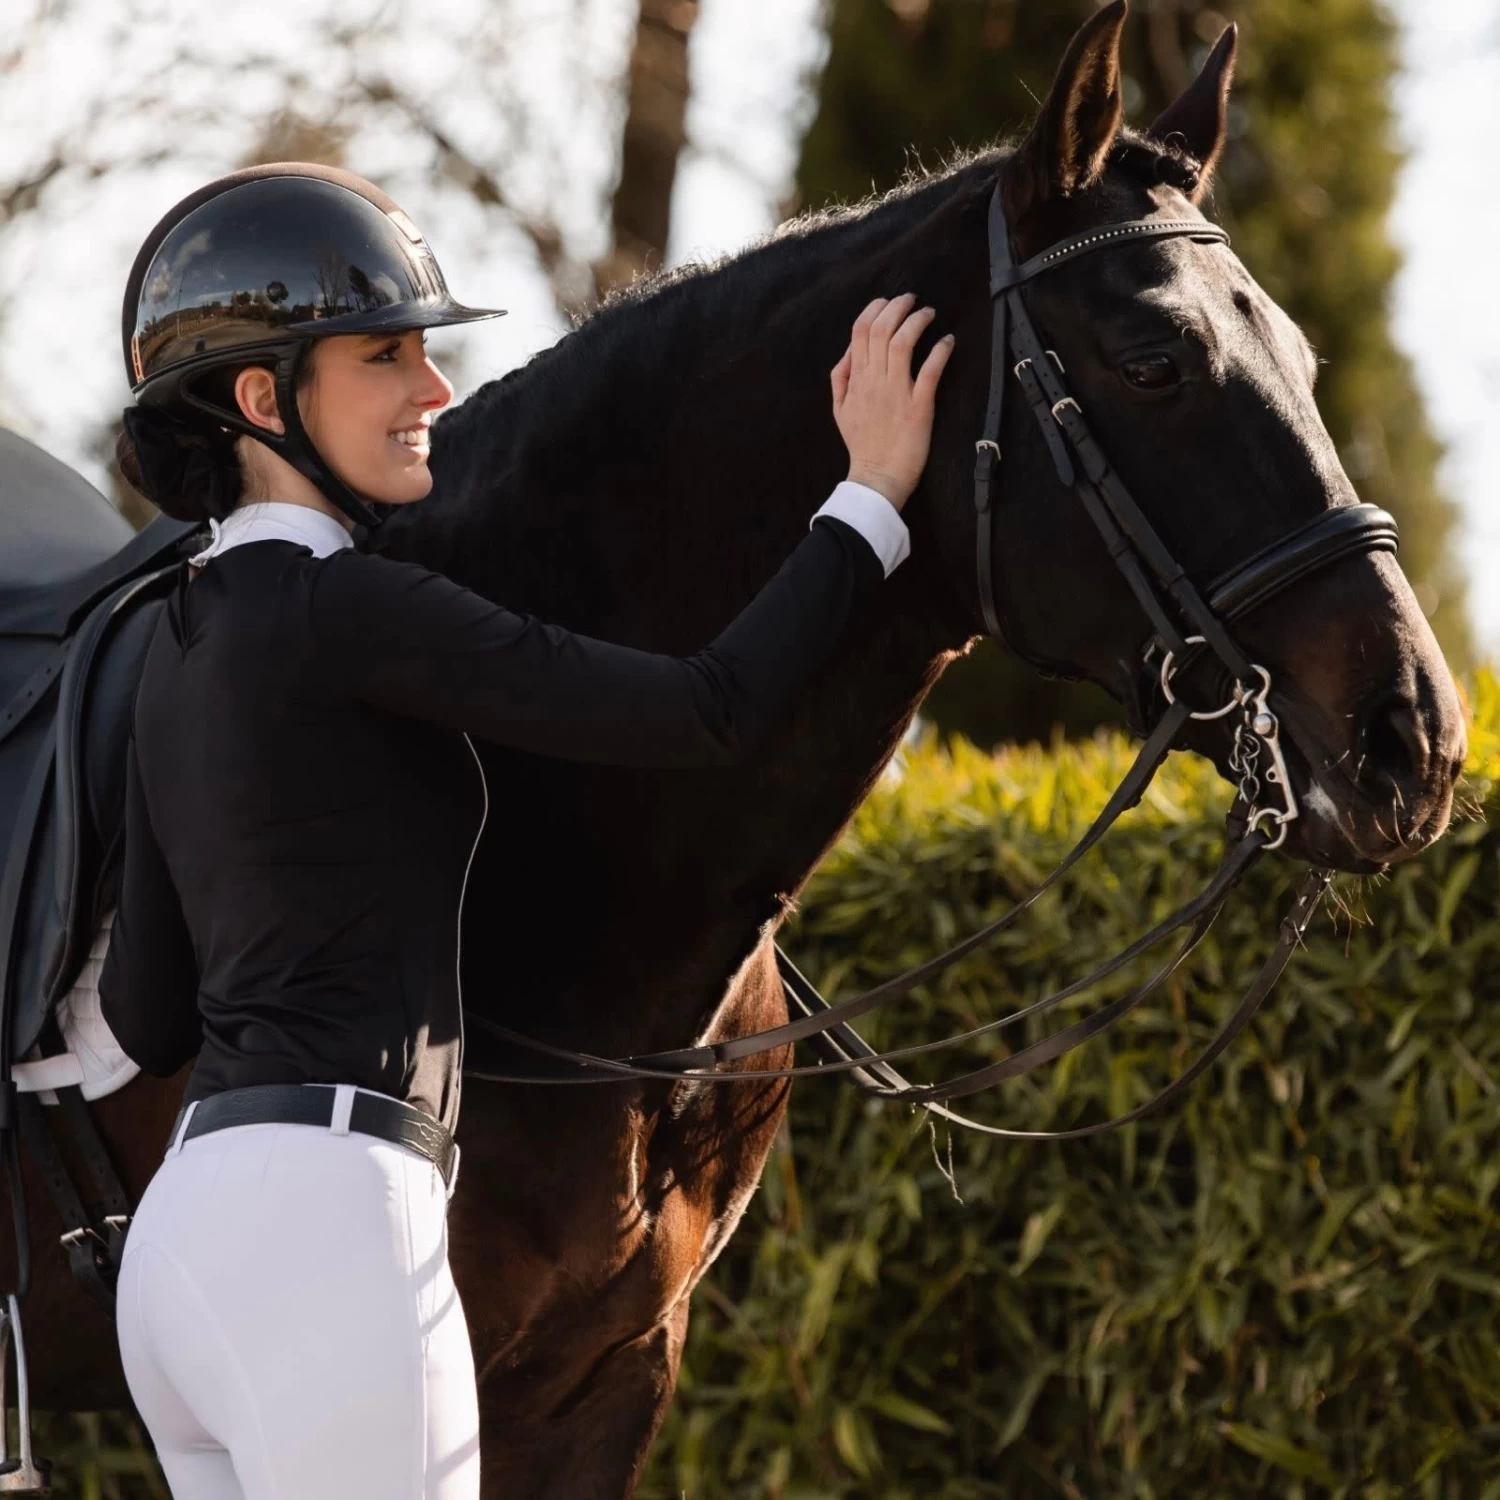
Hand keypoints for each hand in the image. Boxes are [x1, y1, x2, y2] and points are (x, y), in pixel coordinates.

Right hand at [830, 293, 954, 511]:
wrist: (876, 477)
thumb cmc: (862, 444)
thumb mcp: (840, 410)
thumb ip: (841, 377)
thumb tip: (849, 351)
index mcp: (856, 379)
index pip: (860, 330)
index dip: (875, 308)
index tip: (889, 302)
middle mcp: (874, 381)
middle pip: (882, 329)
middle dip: (898, 306)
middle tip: (912, 299)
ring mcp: (896, 392)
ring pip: (903, 342)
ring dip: (917, 321)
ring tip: (929, 313)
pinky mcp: (919, 407)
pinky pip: (930, 371)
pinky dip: (940, 351)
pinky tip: (947, 341)